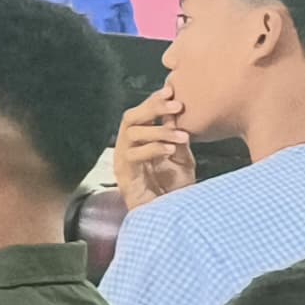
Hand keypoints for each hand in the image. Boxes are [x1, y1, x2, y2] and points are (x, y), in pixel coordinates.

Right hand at [114, 87, 196, 210]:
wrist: (168, 215)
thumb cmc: (174, 188)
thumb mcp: (181, 157)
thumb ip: (177, 136)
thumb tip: (177, 113)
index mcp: (140, 140)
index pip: (142, 113)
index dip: (154, 100)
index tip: (172, 90)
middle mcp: (127, 147)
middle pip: (130, 117)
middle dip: (151, 108)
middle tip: (174, 104)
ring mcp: (123, 161)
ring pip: (131, 133)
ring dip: (158, 131)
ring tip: (180, 135)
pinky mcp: (124, 176)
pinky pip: (133, 155)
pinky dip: (153, 149)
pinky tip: (170, 149)